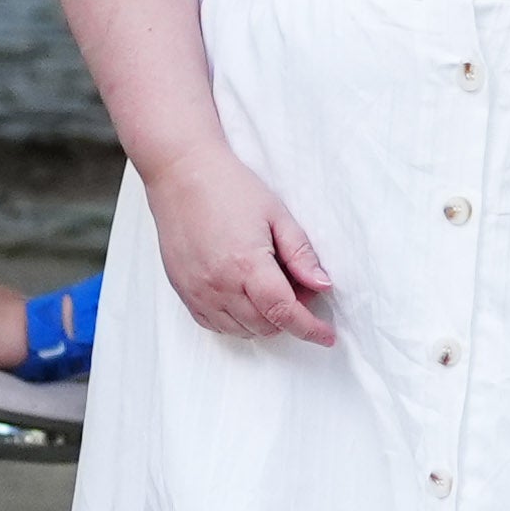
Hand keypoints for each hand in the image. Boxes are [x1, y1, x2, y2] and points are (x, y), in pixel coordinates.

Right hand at [146, 147, 338, 345]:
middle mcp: (218, 285)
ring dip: (264, 321)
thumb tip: (324, 285)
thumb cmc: (230, 188)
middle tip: (298, 287)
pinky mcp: (183, 292)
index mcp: (246, 265)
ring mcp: (197, 291)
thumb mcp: (277, 214)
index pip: (284, 313)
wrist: (181, 174)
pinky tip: (245, 296)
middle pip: (265, 326)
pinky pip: (215, 325)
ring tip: (270, 286)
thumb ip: (301, 254)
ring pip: (241, 330)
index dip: (310, 329)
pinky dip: (237, 321)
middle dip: (290, 317)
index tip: (327, 336)